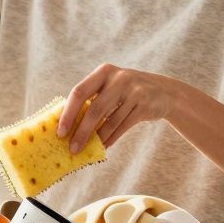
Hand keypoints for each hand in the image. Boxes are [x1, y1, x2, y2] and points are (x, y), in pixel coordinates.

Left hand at [56, 64, 181, 152]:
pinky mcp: (144, 105)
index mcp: (104, 72)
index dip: (68, 113)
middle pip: (94, 109)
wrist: (164, 92)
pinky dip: (111, 138)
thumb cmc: (127, 92)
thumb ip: (92, 99)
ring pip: (109, 121)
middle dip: (81, 131)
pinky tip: (103, 146)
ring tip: (86, 150)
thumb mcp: (110, 87)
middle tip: (71, 148)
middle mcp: (119, 78)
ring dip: (96, 139)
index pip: (79, 92)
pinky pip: (122, 127)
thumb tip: (67, 126)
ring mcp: (134, 91)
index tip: (60, 132)